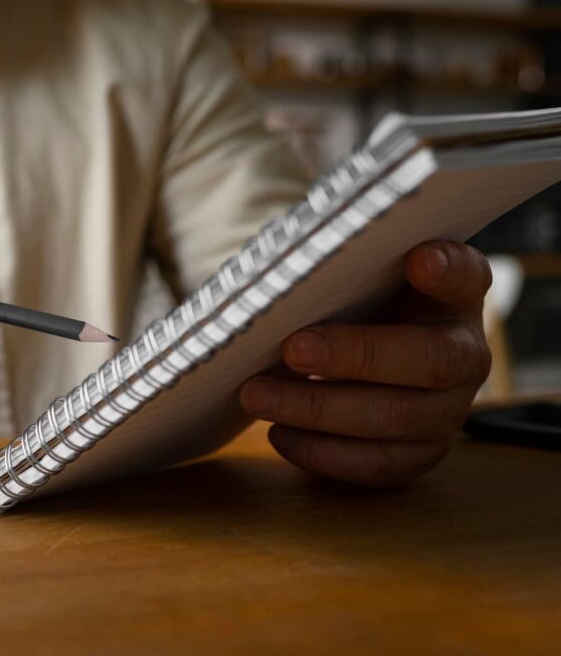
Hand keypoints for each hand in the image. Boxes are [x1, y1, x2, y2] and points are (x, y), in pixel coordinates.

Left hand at [238, 241, 492, 486]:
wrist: (366, 360)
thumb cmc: (357, 308)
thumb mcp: (359, 279)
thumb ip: (345, 267)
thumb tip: (293, 272)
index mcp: (455, 297)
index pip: (466, 276)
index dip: (447, 269)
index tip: (419, 259)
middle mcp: (464, 356)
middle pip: (426, 361)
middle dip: (353, 356)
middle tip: (291, 349)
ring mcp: (448, 412)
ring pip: (392, 418)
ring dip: (316, 409)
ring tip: (257, 395)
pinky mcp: (420, 455)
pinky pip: (375, 464)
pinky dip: (321, 452)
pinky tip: (278, 432)